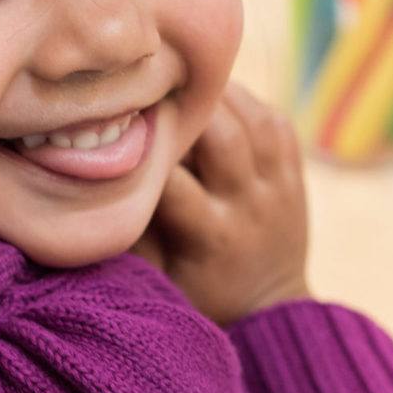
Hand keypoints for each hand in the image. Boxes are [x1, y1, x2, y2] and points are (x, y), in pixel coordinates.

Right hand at [138, 84, 309, 324]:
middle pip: (223, 136)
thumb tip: (98, 182)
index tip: (117, 123)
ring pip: (255, 119)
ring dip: (219, 94)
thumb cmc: (199, 294)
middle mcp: (249, 207)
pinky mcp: (294, 176)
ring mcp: (278, 189)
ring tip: (182, 79)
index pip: (173, 181)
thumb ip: (135, 234)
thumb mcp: (160, 279)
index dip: (145, 148)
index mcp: (211, 236)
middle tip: (151, 82)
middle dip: (186, 106)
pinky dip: (247, 101)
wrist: (269, 312)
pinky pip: (276, 122)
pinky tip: (217, 96)